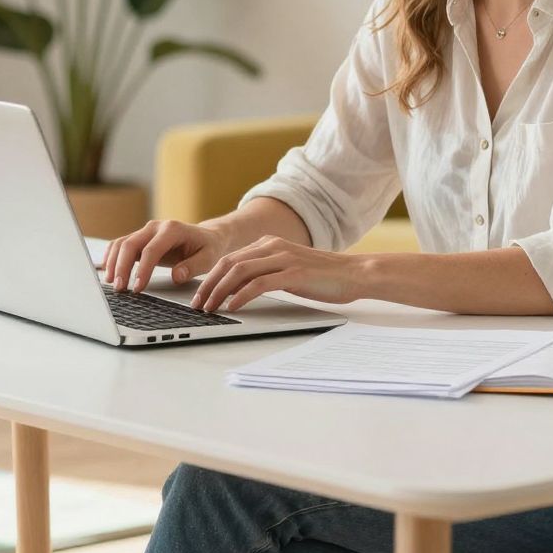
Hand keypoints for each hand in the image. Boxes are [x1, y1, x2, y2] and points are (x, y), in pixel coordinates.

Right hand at [101, 218, 232, 291]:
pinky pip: (120, 245)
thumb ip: (193, 266)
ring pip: (121, 244)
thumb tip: (176, 276)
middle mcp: (155, 227)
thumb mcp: (208, 258)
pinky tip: (107, 271)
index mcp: (172, 230)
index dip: (142, 269)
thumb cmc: (208, 247)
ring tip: (112, 283)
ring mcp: (145, 231)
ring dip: (113, 263)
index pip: (151, 250)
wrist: (207, 236)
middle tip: (119, 288)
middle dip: (122, 267)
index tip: (137, 287)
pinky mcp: (140, 239)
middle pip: (130, 244)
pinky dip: (112, 257)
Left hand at [189, 236, 368, 313]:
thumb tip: (239, 290)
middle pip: (229, 263)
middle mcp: (273, 246)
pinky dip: (241, 295)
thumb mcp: (289, 271)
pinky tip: (233, 307)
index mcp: (270, 244)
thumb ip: (266, 274)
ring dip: (219, 291)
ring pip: (239, 272)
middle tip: (197, 304)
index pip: (231, 259)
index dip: (211, 277)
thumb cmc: (324, 277)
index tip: (200, 295)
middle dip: (209, 284)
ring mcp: (283, 258)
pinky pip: (259, 284)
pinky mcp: (293, 273)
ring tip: (210, 307)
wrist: (355, 273)